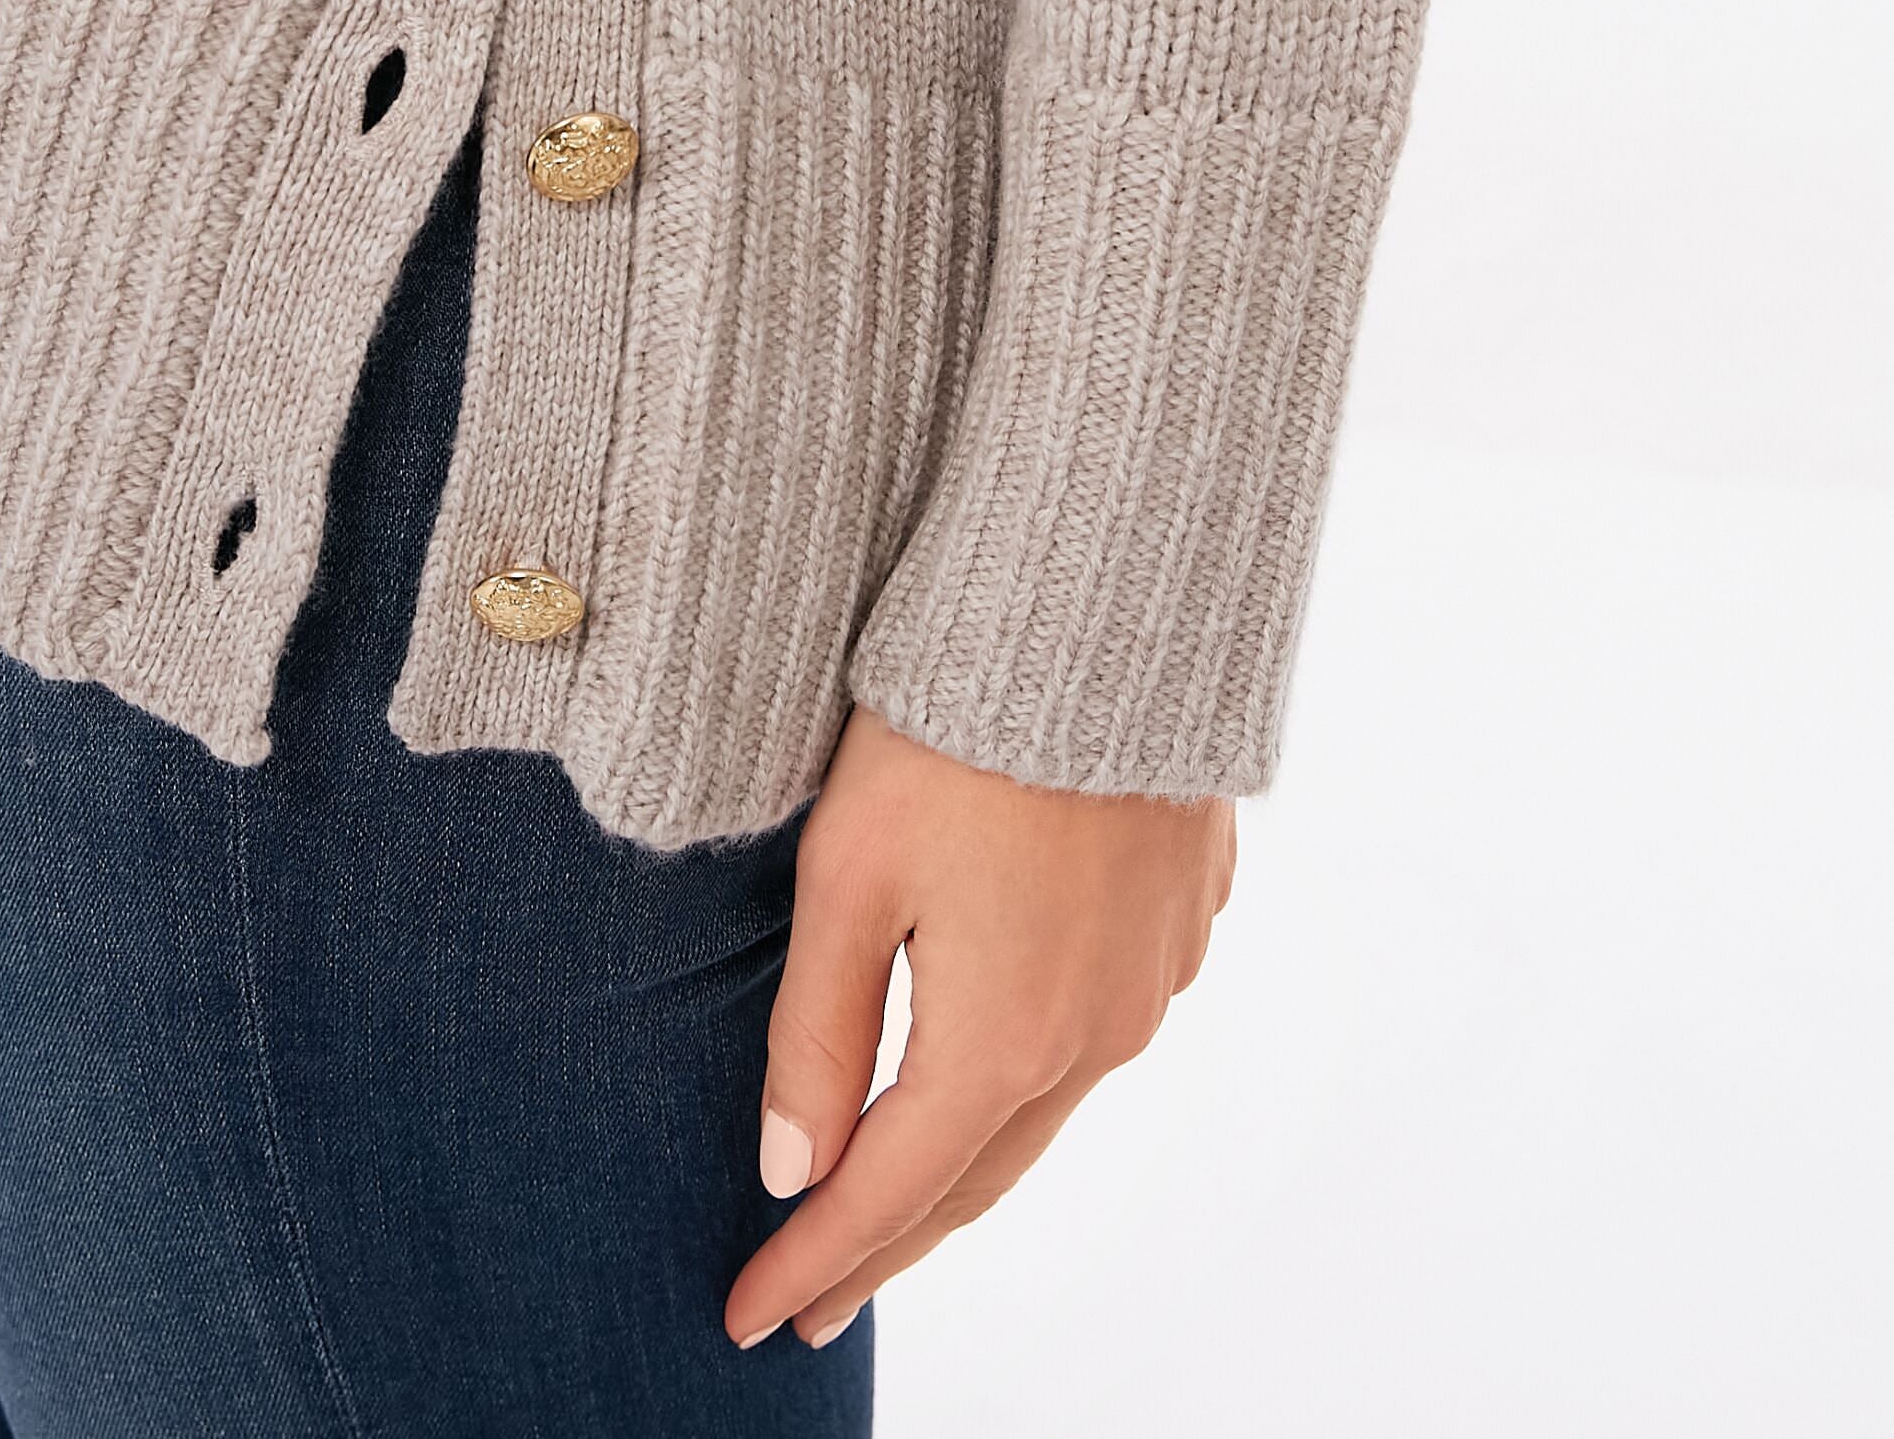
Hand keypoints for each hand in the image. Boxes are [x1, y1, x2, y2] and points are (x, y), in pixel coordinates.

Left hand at [728, 706, 1234, 1349]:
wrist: (1104, 608)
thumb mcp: (847, 875)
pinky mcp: (1183, 915)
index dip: (813, 1262)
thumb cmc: (952, 731)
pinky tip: (997, 1065)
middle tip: (810, 1296)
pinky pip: (1100, 1029)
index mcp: (1001, 1039)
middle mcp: (1094, 1034)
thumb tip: (790, 1173)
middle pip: (974, 1176)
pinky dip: (1031, 1074)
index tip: (744, 1320)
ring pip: (1044, 1109)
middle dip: (885, 1244)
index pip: (888, 1195)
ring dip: (963, 1161)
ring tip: (892, 1198)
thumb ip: (816, 1032)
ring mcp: (1152, 979)